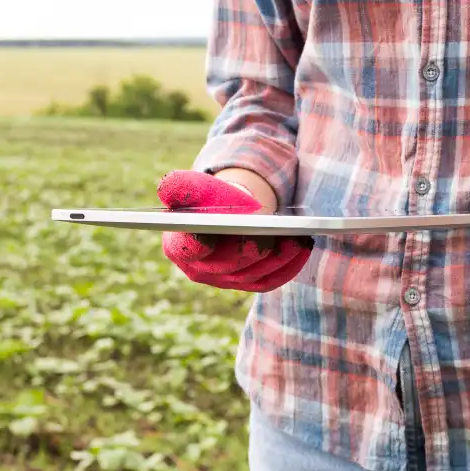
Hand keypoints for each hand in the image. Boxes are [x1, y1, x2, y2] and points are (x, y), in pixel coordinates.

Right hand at [157, 170, 312, 291]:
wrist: (229, 212)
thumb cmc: (210, 199)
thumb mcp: (195, 188)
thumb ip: (181, 186)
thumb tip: (166, 186)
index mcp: (180, 247)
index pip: (190, 250)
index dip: (200, 245)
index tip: (212, 234)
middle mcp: (201, 271)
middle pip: (229, 264)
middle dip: (251, 248)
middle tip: (272, 233)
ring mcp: (227, 282)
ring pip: (255, 273)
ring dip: (279, 256)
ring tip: (299, 237)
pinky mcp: (251, 284)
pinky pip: (272, 280)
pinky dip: (289, 265)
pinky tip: (303, 246)